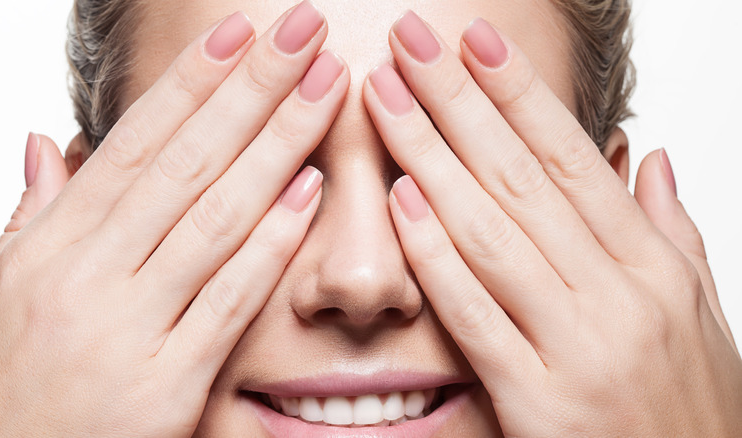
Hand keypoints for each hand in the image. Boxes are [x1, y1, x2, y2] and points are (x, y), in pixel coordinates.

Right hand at [0, 3, 348, 435]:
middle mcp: (88, 274)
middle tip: (304, 33)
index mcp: (52, 245)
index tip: (240, 31)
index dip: (192, 81)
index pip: (137, 143)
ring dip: (277, 146)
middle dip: (251, 89)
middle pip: (187, 162)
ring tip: (323, 90)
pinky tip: (311, 192)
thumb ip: (32, 216)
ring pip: (215, 217)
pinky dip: (271, 244)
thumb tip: (47, 145)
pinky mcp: (164, 387)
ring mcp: (128, 328)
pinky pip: (227, 302)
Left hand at [363, 11, 741, 436]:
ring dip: (432, 157)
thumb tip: (649, 157)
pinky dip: (437, 257)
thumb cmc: (690, 407)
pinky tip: (400, 201)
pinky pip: (478, 318)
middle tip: (410, 42)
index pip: (571, 158)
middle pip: (521, 177)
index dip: (519, 92)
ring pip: (494, 233)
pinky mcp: (543, 406)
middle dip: (458, 101)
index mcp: (654, 266)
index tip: (474, 40)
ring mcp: (582, 349)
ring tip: (387, 98)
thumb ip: (669, 231)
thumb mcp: (697, 311)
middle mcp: (620, 296)